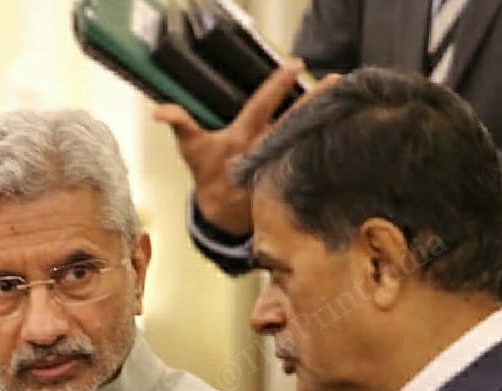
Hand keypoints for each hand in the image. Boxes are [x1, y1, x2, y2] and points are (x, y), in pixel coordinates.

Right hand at [155, 62, 324, 235]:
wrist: (221, 215)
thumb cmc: (207, 174)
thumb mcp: (190, 149)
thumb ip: (179, 123)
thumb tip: (158, 111)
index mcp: (243, 139)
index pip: (263, 105)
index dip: (278, 84)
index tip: (296, 64)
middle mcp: (265, 149)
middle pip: (294, 119)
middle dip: (315, 99)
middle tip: (336, 79)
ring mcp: (279, 163)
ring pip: (304, 135)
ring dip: (323, 117)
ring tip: (344, 99)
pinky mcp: (289, 175)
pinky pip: (307, 152)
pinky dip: (322, 139)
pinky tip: (340, 126)